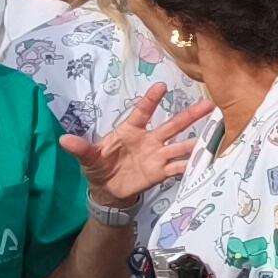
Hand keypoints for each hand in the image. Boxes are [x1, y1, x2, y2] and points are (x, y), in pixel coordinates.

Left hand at [70, 80, 209, 209]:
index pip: (143, 111)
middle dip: (190, 115)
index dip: (152, 99)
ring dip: (196, 142)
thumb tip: (64, 140)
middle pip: (173, 125)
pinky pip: (178, 168)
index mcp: (131, 130)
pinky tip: (202, 164)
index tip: (162, 86)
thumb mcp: (87, 158)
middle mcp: (150, 140)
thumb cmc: (99, 167)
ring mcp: (158, 156)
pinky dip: (189, 166)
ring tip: (212, 137)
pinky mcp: (161, 173)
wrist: (108, 191)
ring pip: (181, 145)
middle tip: (209, 104)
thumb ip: (80, 148)